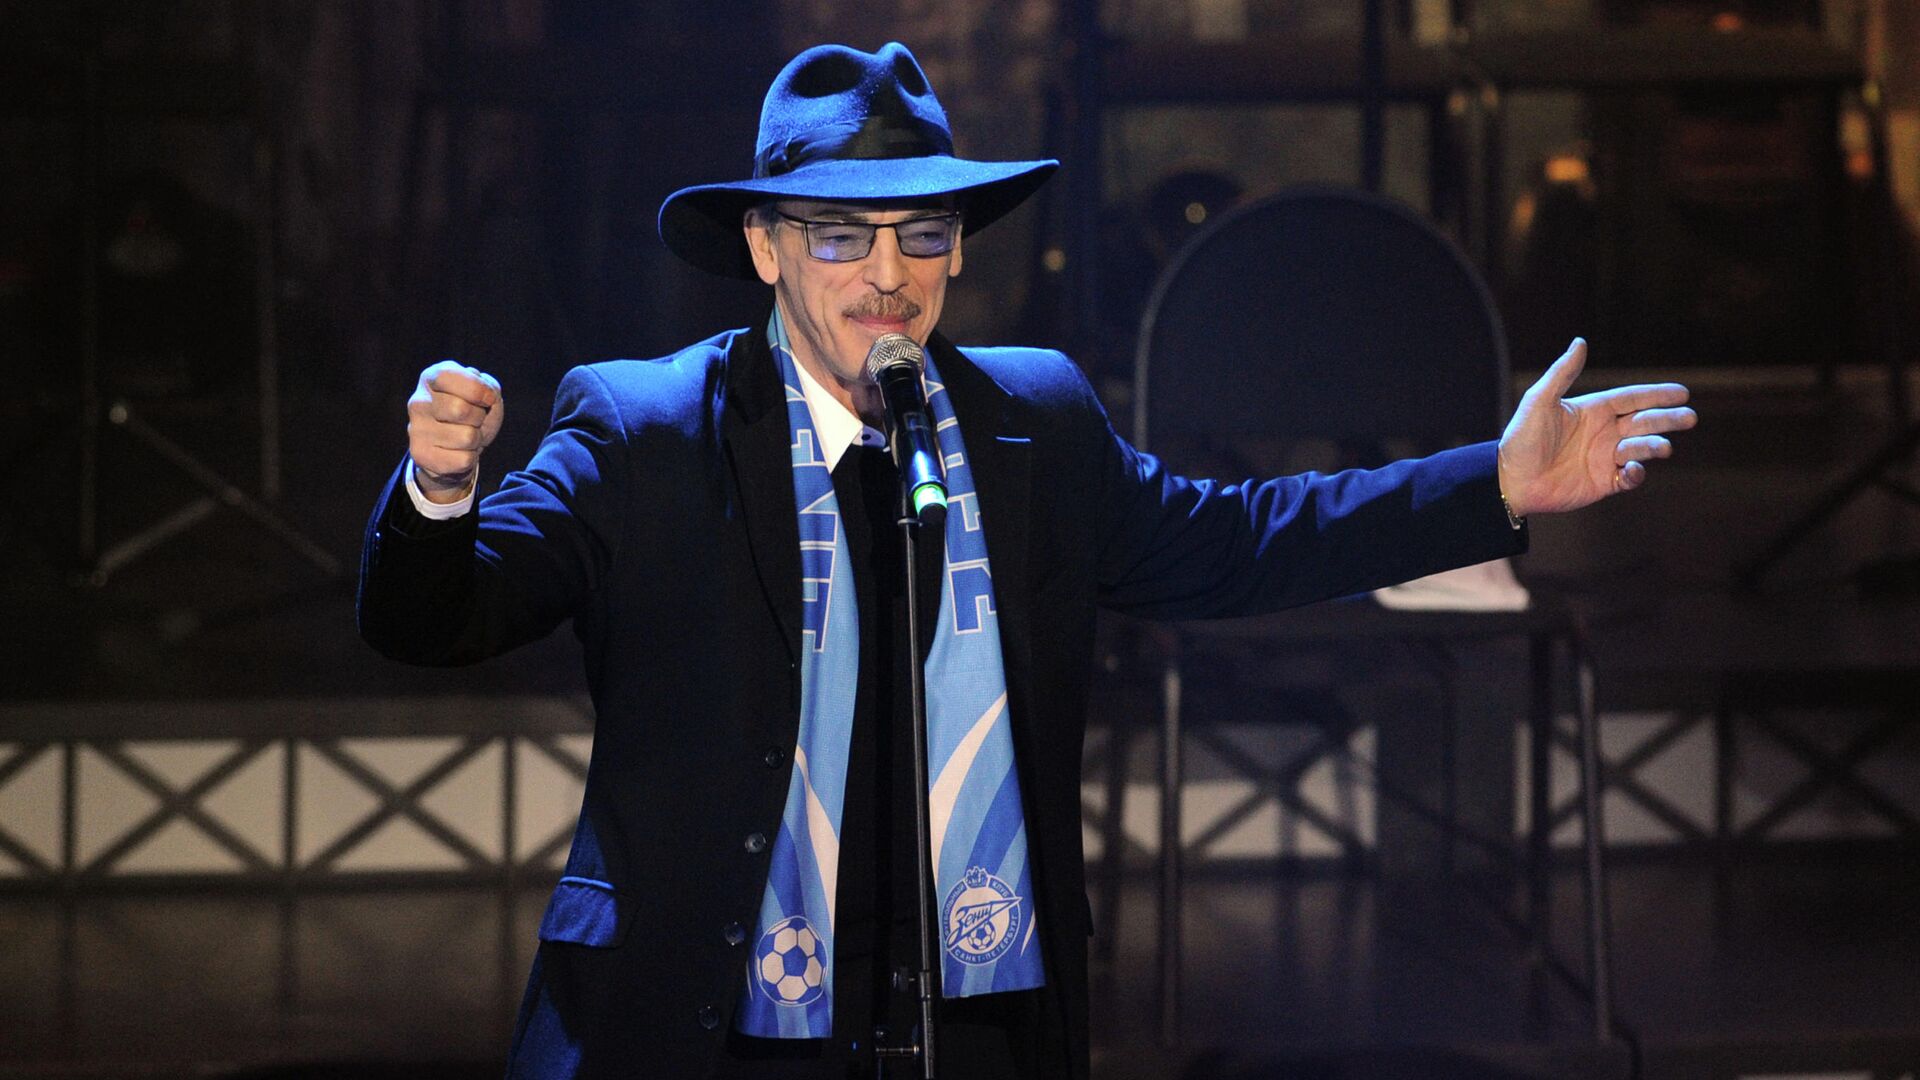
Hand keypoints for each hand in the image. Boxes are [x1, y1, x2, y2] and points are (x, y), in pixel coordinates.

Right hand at [407, 360, 503, 502]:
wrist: (452, 448)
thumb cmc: (471, 414)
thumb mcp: (484, 394)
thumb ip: (490, 389)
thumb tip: (489, 398)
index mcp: (431, 379)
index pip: (450, 377)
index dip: (477, 389)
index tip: (488, 399)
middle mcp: (418, 402)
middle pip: (460, 409)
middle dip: (479, 417)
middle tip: (475, 421)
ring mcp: (416, 430)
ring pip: (466, 437)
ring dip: (477, 439)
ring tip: (468, 436)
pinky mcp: (421, 455)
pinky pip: (464, 460)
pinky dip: (471, 458)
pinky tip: (460, 452)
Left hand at [1497, 338, 1694, 517]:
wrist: (1511, 481)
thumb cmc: (1522, 438)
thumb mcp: (1539, 401)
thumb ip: (1562, 373)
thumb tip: (1581, 341)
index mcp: (1593, 410)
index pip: (1632, 399)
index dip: (1657, 395)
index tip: (1682, 392)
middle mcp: (1604, 433)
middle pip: (1644, 422)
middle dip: (1668, 419)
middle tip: (1690, 418)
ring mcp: (1605, 458)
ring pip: (1641, 448)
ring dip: (1654, 446)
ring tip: (1663, 447)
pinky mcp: (1603, 482)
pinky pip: (1629, 477)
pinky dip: (1637, 473)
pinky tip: (1635, 469)